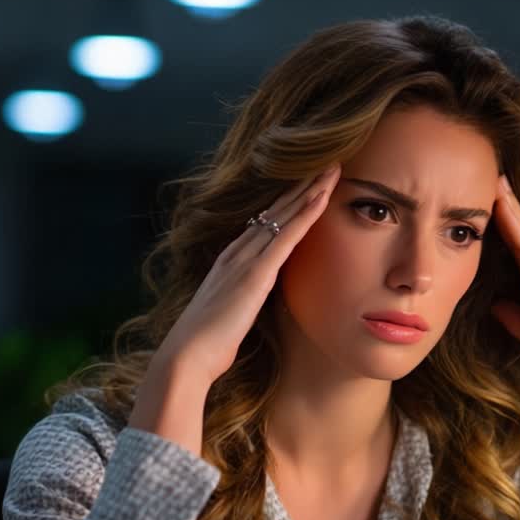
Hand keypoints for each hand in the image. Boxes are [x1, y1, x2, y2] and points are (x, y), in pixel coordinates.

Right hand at [158, 164, 340, 384]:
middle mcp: (237, 252)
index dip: (289, 202)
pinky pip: (287, 236)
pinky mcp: (256, 274)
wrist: (187, 356)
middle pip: (277, 210)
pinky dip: (306, 214)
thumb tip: (254, 303)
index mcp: (231, 261)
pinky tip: (322, 197)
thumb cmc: (207, 344)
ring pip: (284, 215)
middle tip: (328, 162)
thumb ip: (244, 301)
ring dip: (310, 190)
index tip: (309, 184)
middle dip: (303, 185)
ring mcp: (246, 259)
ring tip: (333, 168)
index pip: (265, 223)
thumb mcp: (230, 314)